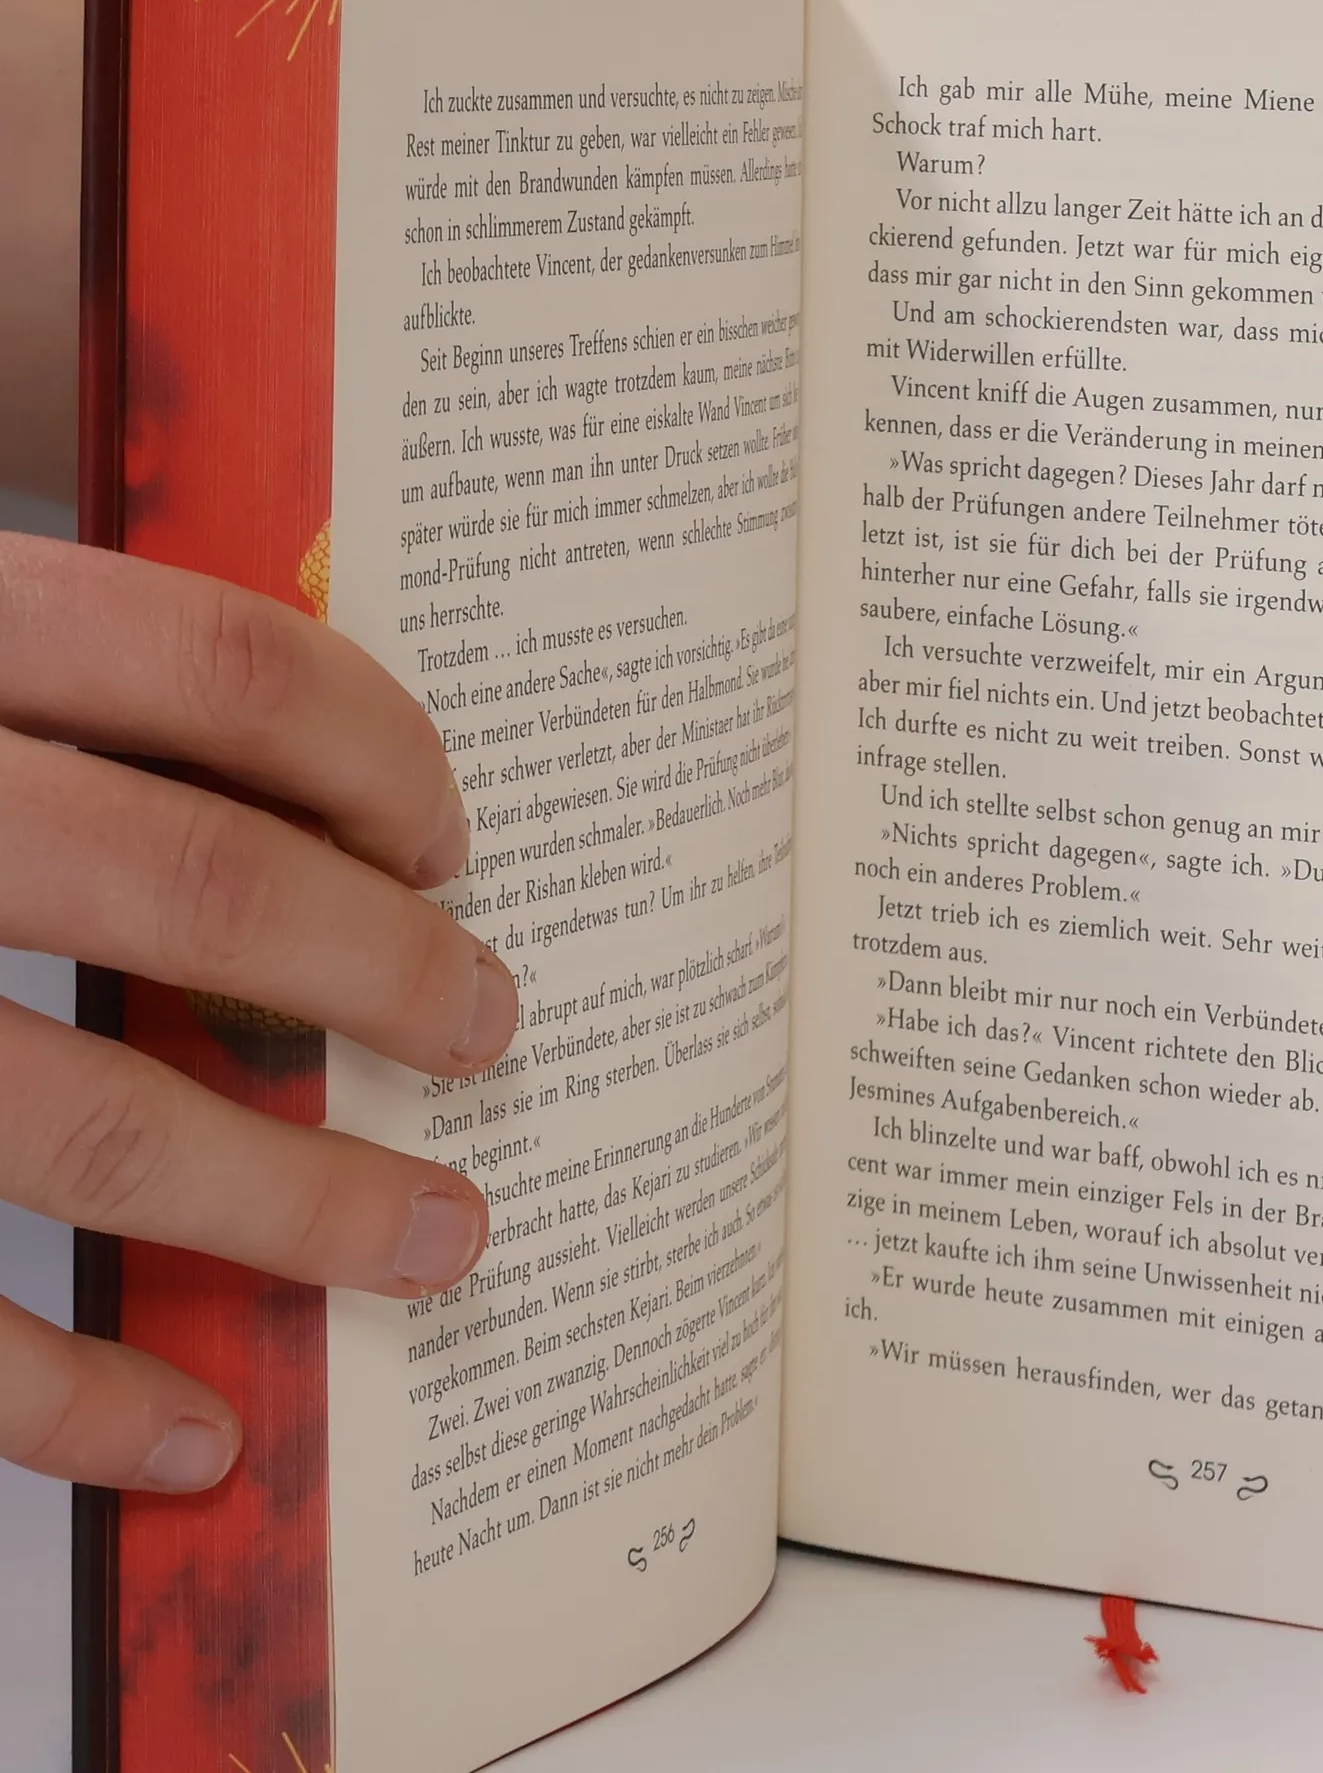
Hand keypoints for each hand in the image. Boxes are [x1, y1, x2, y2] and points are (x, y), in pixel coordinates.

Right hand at [0, 536, 512, 1490]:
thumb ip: (59, 697)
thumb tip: (315, 775)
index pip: (217, 666)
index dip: (373, 752)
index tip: (446, 842)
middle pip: (199, 889)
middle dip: (389, 976)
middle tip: (488, 1030)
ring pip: (90, 1125)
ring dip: (293, 1203)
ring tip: (429, 1241)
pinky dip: (62, 1396)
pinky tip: (190, 1431)